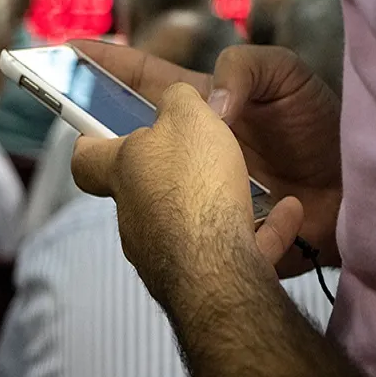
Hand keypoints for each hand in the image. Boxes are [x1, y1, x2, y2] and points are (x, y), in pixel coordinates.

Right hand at [70, 40, 341, 276]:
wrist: (359, 190)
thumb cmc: (323, 126)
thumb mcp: (287, 75)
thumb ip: (243, 70)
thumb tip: (207, 108)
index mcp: (200, 106)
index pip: (142, 79)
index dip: (105, 64)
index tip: (67, 52)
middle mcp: (189, 146)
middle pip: (130, 134)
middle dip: (96, 128)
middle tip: (71, 122)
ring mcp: (197, 186)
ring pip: (146, 185)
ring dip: (129, 182)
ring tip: (119, 181)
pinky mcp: (211, 223)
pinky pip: (181, 224)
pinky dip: (179, 221)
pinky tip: (192, 221)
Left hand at [72, 82, 303, 307]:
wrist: (219, 267)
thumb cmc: (194, 186)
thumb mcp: (187, 117)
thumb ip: (179, 99)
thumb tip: (173, 97)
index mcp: (124, 171)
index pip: (87, 157)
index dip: (91, 140)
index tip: (98, 129)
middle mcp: (136, 215)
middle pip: (144, 190)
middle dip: (171, 171)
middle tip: (199, 150)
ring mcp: (165, 252)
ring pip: (191, 222)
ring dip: (220, 203)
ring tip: (256, 183)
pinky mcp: (203, 279)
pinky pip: (235, 249)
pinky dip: (261, 230)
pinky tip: (288, 211)